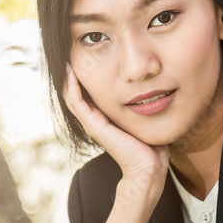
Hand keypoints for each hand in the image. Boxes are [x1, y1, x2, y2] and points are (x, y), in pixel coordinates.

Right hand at [63, 64, 168, 186]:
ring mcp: (92, 124)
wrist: (148, 168)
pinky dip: (71, 86)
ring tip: (65, 60)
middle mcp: (95, 121)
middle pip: (76, 94)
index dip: (84, 77)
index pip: (88, 95)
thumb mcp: (144, 118)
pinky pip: (76, 102)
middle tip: (70, 55)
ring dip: (67, 78)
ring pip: (71, 96)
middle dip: (73, 75)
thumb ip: (144, 106)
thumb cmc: (151, 147)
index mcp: (105, 119)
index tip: (85, 59)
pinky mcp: (94, 126)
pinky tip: (70, 71)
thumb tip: (156, 89)